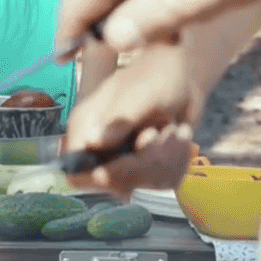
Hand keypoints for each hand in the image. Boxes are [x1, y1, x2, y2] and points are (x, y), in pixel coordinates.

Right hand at [63, 42, 203, 199]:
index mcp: (86, 125)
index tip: (132, 159)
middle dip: (144, 164)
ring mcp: (122, 158)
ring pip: (140, 185)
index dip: (102, 176)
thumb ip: (122, 117)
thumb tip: (96, 141)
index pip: (76, 171)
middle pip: (111, 183)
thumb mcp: (143, 93)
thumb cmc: (159, 75)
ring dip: (166, 160)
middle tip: (161, 133)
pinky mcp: (144, 165)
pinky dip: (177, 162)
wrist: (184, 75)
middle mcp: (99, 146)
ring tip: (173, 129)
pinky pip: (160, 182)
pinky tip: (179, 136)